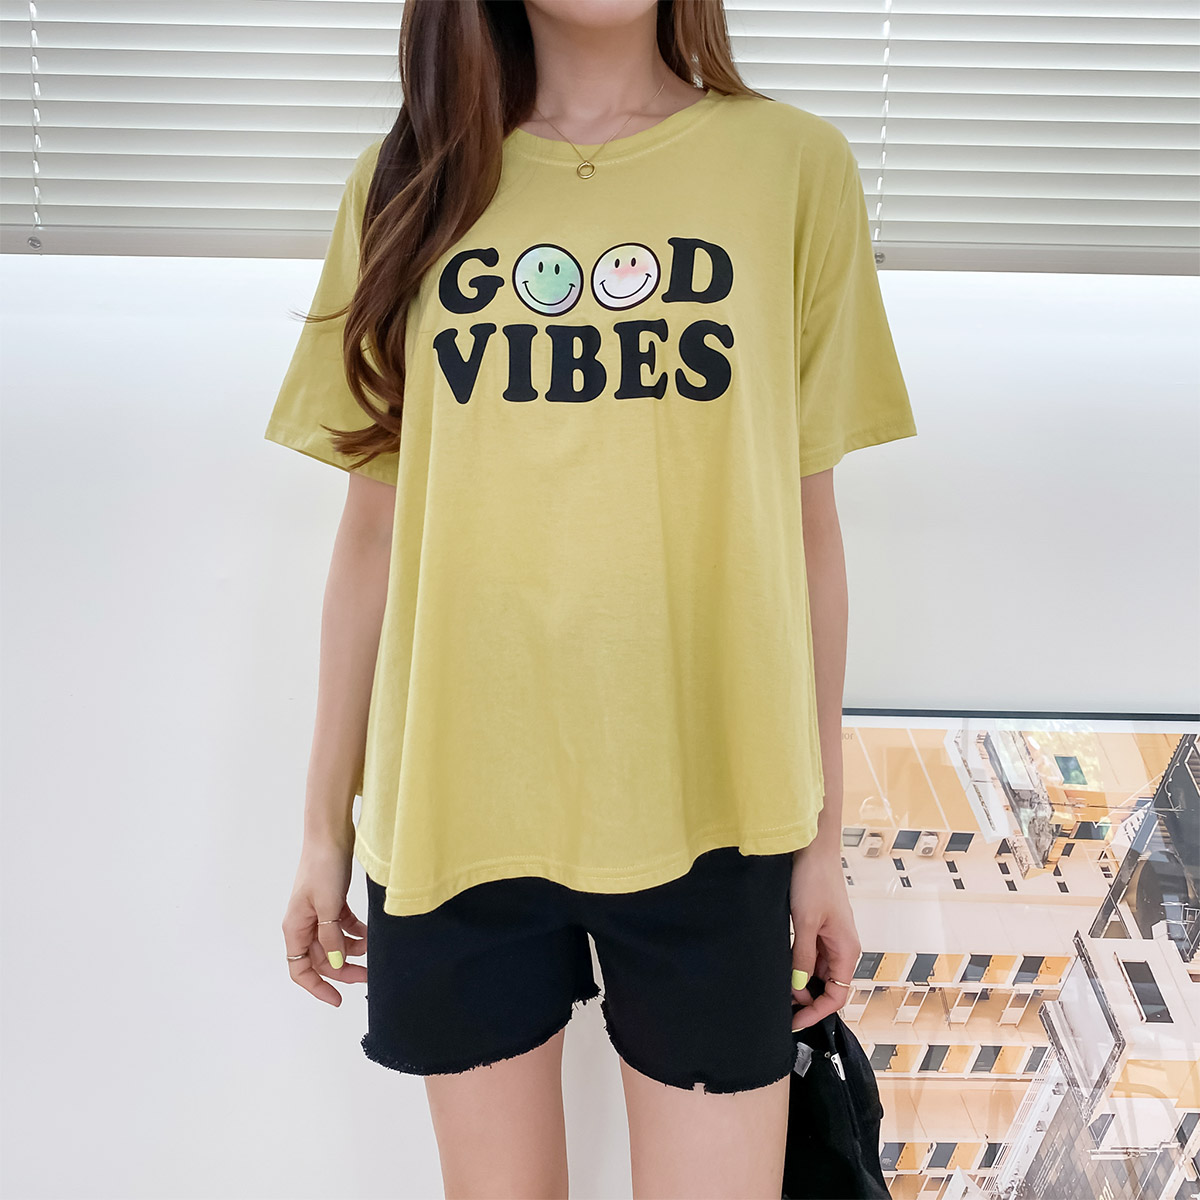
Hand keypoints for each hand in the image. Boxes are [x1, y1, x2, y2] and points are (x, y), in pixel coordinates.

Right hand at [282, 837, 366, 1006]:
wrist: (331, 834)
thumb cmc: (323, 867)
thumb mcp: (328, 906)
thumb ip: (331, 937)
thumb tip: (336, 963)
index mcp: (295, 927)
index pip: (300, 969)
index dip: (317, 987)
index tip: (338, 999)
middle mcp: (303, 923)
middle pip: (321, 959)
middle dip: (343, 970)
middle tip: (368, 976)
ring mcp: (318, 912)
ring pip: (334, 943)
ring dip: (353, 950)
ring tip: (373, 950)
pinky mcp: (332, 901)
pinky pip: (343, 926)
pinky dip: (356, 932)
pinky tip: (371, 934)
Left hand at [789, 842, 860, 1030]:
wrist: (813, 846)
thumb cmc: (813, 879)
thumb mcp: (804, 922)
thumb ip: (802, 957)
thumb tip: (798, 989)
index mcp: (847, 949)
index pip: (838, 996)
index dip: (816, 1012)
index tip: (793, 1022)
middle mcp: (843, 946)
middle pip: (828, 986)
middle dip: (806, 1000)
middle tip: (779, 1007)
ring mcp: (832, 936)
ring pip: (818, 972)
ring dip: (801, 983)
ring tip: (776, 989)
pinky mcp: (819, 925)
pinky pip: (812, 955)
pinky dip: (799, 965)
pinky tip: (781, 967)